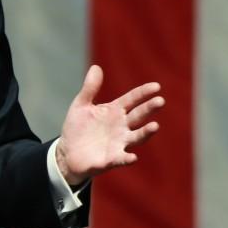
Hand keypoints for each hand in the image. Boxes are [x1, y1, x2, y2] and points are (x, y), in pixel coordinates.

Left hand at [56, 64, 163, 185]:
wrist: (68, 153)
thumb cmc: (78, 128)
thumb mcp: (81, 105)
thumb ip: (89, 88)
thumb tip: (96, 67)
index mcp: (115, 111)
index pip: (132, 99)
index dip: (143, 93)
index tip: (156, 86)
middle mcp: (121, 126)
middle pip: (139, 116)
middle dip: (149, 109)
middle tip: (160, 101)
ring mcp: (119, 143)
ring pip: (137, 137)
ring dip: (146, 132)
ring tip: (155, 126)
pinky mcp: (111, 159)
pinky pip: (121, 158)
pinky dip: (127, 158)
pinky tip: (132, 157)